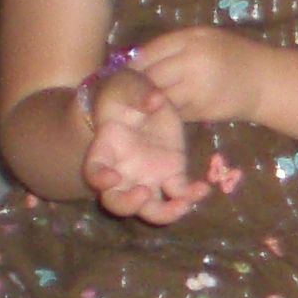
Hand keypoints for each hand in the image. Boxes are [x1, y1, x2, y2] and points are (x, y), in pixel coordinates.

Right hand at [81, 72, 207, 223]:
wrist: (144, 99)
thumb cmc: (126, 92)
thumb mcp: (128, 83)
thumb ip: (138, 90)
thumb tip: (155, 100)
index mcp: (105, 149)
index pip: (94, 171)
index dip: (99, 179)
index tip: (113, 177)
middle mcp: (123, 170)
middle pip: (116, 201)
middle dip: (128, 205)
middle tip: (144, 193)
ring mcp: (147, 177)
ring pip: (149, 209)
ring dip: (164, 213)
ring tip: (183, 203)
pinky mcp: (170, 175)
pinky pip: (178, 194)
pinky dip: (191, 196)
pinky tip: (203, 188)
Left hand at [129, 26, 266, 124]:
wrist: (266, 80)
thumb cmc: (233, 55)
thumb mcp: (204, 38)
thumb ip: (173, 46)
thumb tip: (135, 61)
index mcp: (190, 39)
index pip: (148, 53)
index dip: (133, 66)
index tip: (126, 74)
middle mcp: (192, 62)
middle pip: (150, 77)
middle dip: (138, 86)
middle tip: (130, 92)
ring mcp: (198, 88)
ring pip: (160, 97)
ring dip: (150, 102)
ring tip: (146, 103)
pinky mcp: (203, 110)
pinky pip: (175, 112)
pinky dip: (168, 112)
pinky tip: (168, 111)